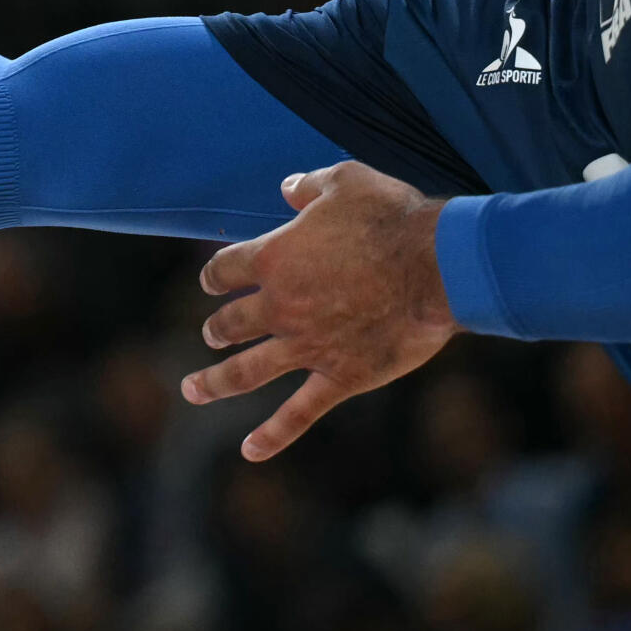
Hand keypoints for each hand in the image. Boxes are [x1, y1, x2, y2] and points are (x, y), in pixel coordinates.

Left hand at [181, 160, 457, 460]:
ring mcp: (307, 346)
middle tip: (211, 334)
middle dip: (216, 329)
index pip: (225, 269)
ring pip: (246, 372)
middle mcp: (281, 306)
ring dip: (214, 383)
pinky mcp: (341, 377)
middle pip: (231, 323)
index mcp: (274, 258)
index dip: (214, 275)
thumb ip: (309, 186)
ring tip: (193, 389)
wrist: (437, 266)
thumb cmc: (392, 217)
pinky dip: (272, 435)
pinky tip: (250, 450)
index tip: (211, 281)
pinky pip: (298, 413)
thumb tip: (286, 187)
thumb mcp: (346, 180)